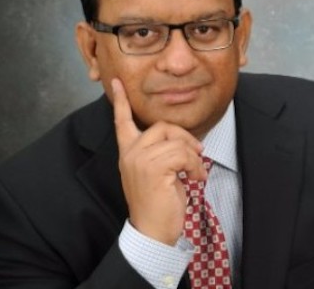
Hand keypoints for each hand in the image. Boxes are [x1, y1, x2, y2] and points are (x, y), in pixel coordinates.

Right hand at [111, 78, 206, 244]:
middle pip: (162, 126)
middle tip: (197, 153)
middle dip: (184, 137)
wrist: (152, 232)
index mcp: (128, 152)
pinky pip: (183, 154)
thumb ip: (160, 152)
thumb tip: (182, 140)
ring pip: (175, 141)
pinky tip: (196, 179)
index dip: (120, 101)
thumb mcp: (156, 172)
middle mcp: (131, 153)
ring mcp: (140, 159)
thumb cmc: (158, 202)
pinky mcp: (153, 168)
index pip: (121, 121)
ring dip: (193, 156)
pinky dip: (195, 166)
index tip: (116, 82)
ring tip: (196, 172)